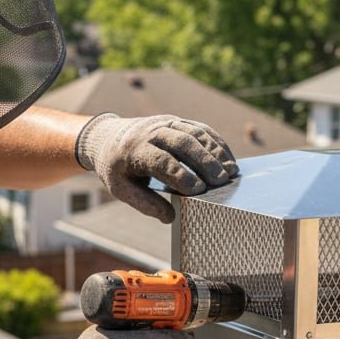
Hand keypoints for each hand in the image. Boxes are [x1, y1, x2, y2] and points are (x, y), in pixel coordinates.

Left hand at [75, 113, 238, 222]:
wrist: (108, 137)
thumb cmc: (116, 168)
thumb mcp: (120, 188)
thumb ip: (144, 203)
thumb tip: (171, 217)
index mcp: (134, 149)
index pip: (160, 160)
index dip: (180, 174)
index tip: (198, 191)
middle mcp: (151, 131)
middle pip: (182, 142)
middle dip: (204, 162)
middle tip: (221, 182)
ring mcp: (165, 122)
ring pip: (195, 133)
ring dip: (215, 152)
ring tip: (231, 173)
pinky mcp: (177, 121)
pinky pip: (201, 129)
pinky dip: (217, 144)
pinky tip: (229, 160)